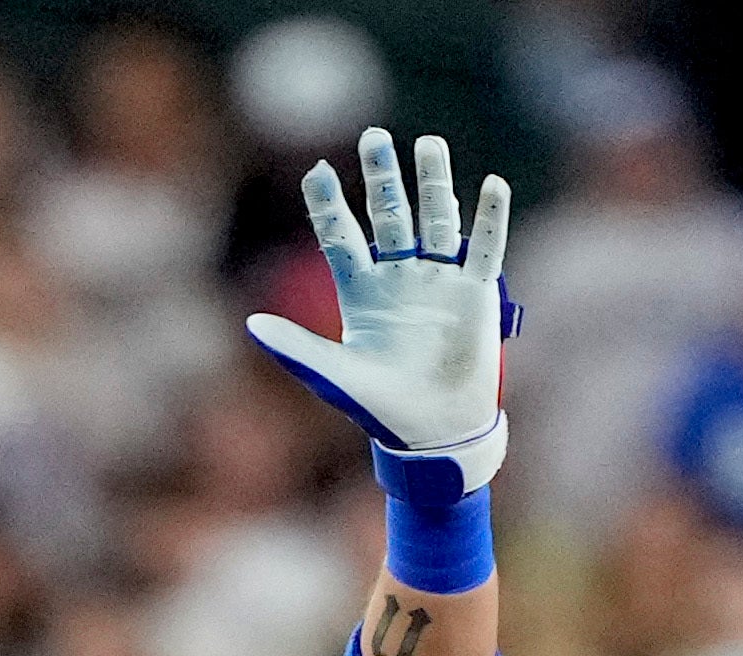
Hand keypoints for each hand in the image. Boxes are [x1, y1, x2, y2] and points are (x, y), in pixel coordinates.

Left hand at [243, 127, 512, 488]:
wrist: (434, 431)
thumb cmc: (381, 407)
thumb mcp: (335, 375)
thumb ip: (296, 349)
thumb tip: (251, 326)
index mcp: (362, 292)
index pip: (341, 237)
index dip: (329, 205)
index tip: (317, 171)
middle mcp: (399, 278)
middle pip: (389, 215)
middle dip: (382, 177)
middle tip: (374, 137)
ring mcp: (439, 281)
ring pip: (436, 220)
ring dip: (433, 183)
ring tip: (429, 143)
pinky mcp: (476, 294)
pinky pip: (485, 247)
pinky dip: (490, 219)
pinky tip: (491, 185)